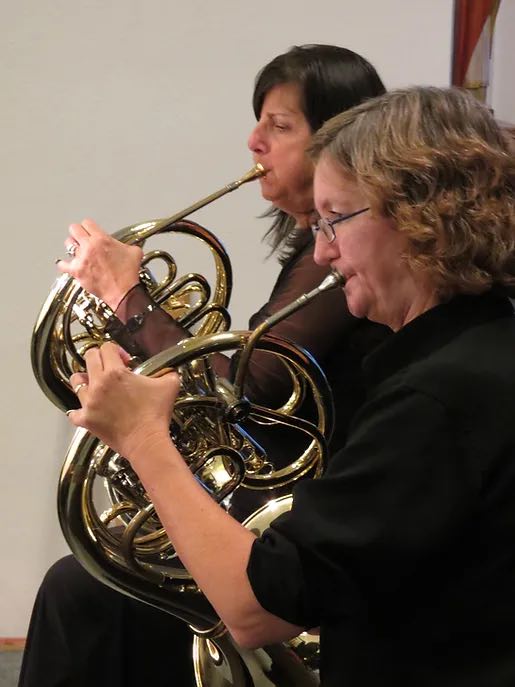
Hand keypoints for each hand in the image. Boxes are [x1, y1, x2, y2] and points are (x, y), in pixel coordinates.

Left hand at [57, 219, 142, 309]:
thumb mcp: (134, 252)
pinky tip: (66, 264)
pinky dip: (64, 264)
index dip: (89, 226)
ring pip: (68, 244)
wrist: (124, 292)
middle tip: (81, 237)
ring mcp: (81, 258)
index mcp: (102, 239)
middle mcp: (89, 246)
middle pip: (74, 229)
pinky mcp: (76, 271)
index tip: (90, 229)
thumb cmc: (128, 274)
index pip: (87, 223)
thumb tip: (125, 246)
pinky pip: (63, 264)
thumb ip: (127, 245)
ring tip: (77, 250)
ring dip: (72, 246)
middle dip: (78, 232)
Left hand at [68, 342, 180, 460]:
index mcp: (115, 373)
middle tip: (111, 367)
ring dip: (86, 379)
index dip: (117, 350)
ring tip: (97, 385)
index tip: (125, 360)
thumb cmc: (155, 415)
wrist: (146, 442)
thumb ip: (168, 372)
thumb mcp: (169, 386)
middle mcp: (98, 384)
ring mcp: (89, 402)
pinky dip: (80, 410)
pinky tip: (90, 409)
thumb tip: (169, 371)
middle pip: (89, 358)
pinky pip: (74, 412)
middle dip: (100, 358)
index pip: (107, 348)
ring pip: (76, 380)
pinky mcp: (86, 419)